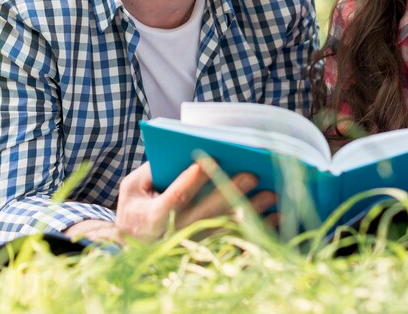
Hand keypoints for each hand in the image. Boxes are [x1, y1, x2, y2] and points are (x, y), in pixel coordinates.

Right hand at [65, 161, 276, 244]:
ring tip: (272, 194)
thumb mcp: (131, 186)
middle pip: (205, 215)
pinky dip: (257, 233)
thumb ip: (152, 169)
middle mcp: (172, 238)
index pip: (174, 198)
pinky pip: (236, 246)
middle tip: (252, 174)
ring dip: (250, 213)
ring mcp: (191, 250)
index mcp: (151, 219)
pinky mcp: (207, 257)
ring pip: (225, 232)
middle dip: (229, 193)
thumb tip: (185, 150)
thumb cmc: (135, 207)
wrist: (131, 248)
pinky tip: (276, 218)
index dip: (190, 180)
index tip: (207, 159)